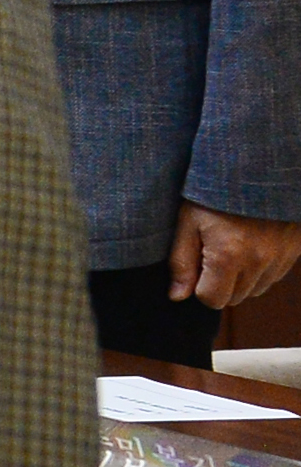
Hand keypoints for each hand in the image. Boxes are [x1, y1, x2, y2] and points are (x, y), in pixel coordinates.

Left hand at [170, 203, 300, 312]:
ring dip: (241, 277)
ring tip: (232, 244)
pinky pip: (274, 276)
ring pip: (255, 289)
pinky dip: (260, 268)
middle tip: (212, 251)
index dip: (199, 286)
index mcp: (229, 256)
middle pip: (234, 298)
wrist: (259, 166)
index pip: (212, 299)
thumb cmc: (216, 190)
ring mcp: (281, 258)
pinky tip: (251, 243)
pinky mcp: (294, 252)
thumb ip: (181, 261)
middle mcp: (259, 262)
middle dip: (219, 283)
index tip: (197, 263)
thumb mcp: (188, 220)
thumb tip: (177, 296)